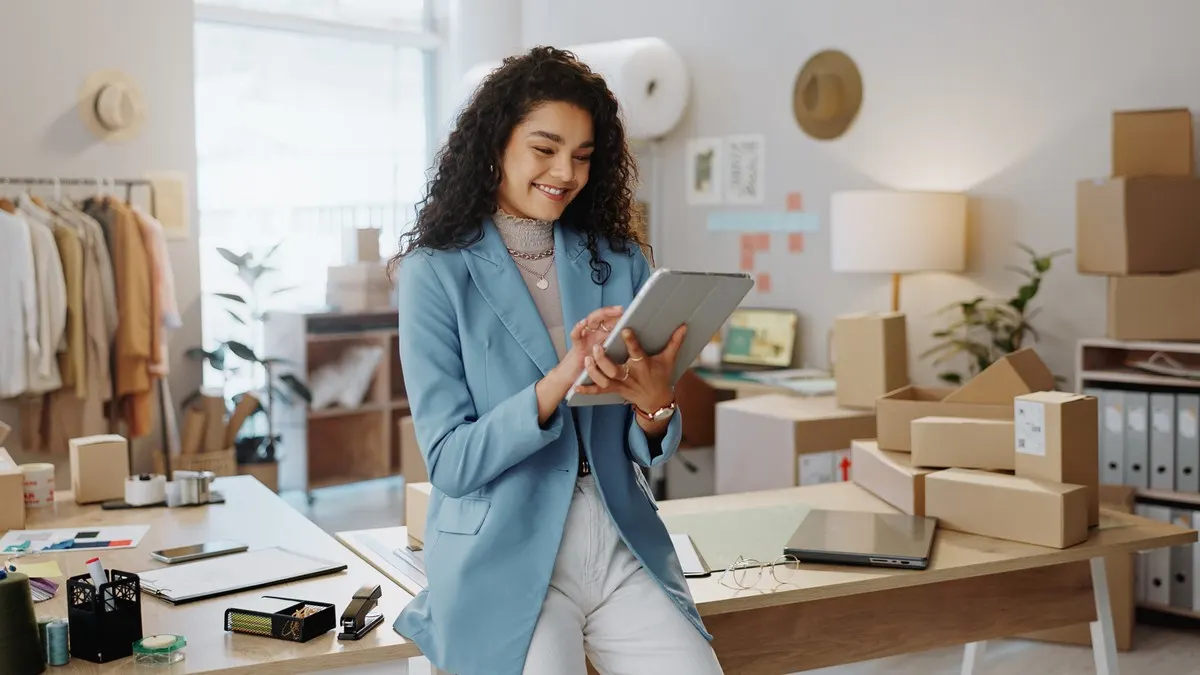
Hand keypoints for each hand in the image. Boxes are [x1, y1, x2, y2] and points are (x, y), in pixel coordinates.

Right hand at [546, 305, 624, 387]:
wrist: (578, 379)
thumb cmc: (596, 367)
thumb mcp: (610, 356)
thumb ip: (618, 346)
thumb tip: (634, 338)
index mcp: (603, 334)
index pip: (611, 319)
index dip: (619, 315)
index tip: (631, 312)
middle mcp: (594, 333)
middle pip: (602, 317)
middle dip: (611, 312)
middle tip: (621, 310)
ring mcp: (585, 337)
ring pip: (590, 320)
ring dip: (599, 315)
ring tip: (607, 313)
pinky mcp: (577, 345)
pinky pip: (576, 335)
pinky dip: (578, 328)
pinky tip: (583, 323)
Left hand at [573, 324, 687, 412]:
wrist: (656, 401)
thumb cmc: (661, 376)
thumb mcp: (668, 360)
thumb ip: (674, 342)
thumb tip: (684, 325)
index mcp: (643, 366)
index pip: (637, 352)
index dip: (631, 341)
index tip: (624, 329)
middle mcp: (630, 376)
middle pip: (615, 370)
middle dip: (604, 360)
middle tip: (596, 347)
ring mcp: (621, 384)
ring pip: (605, 381)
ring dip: (594, 372)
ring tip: (586, 360)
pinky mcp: (614, 390)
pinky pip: (599, 391)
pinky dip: (587, 389)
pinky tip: (576, 386)